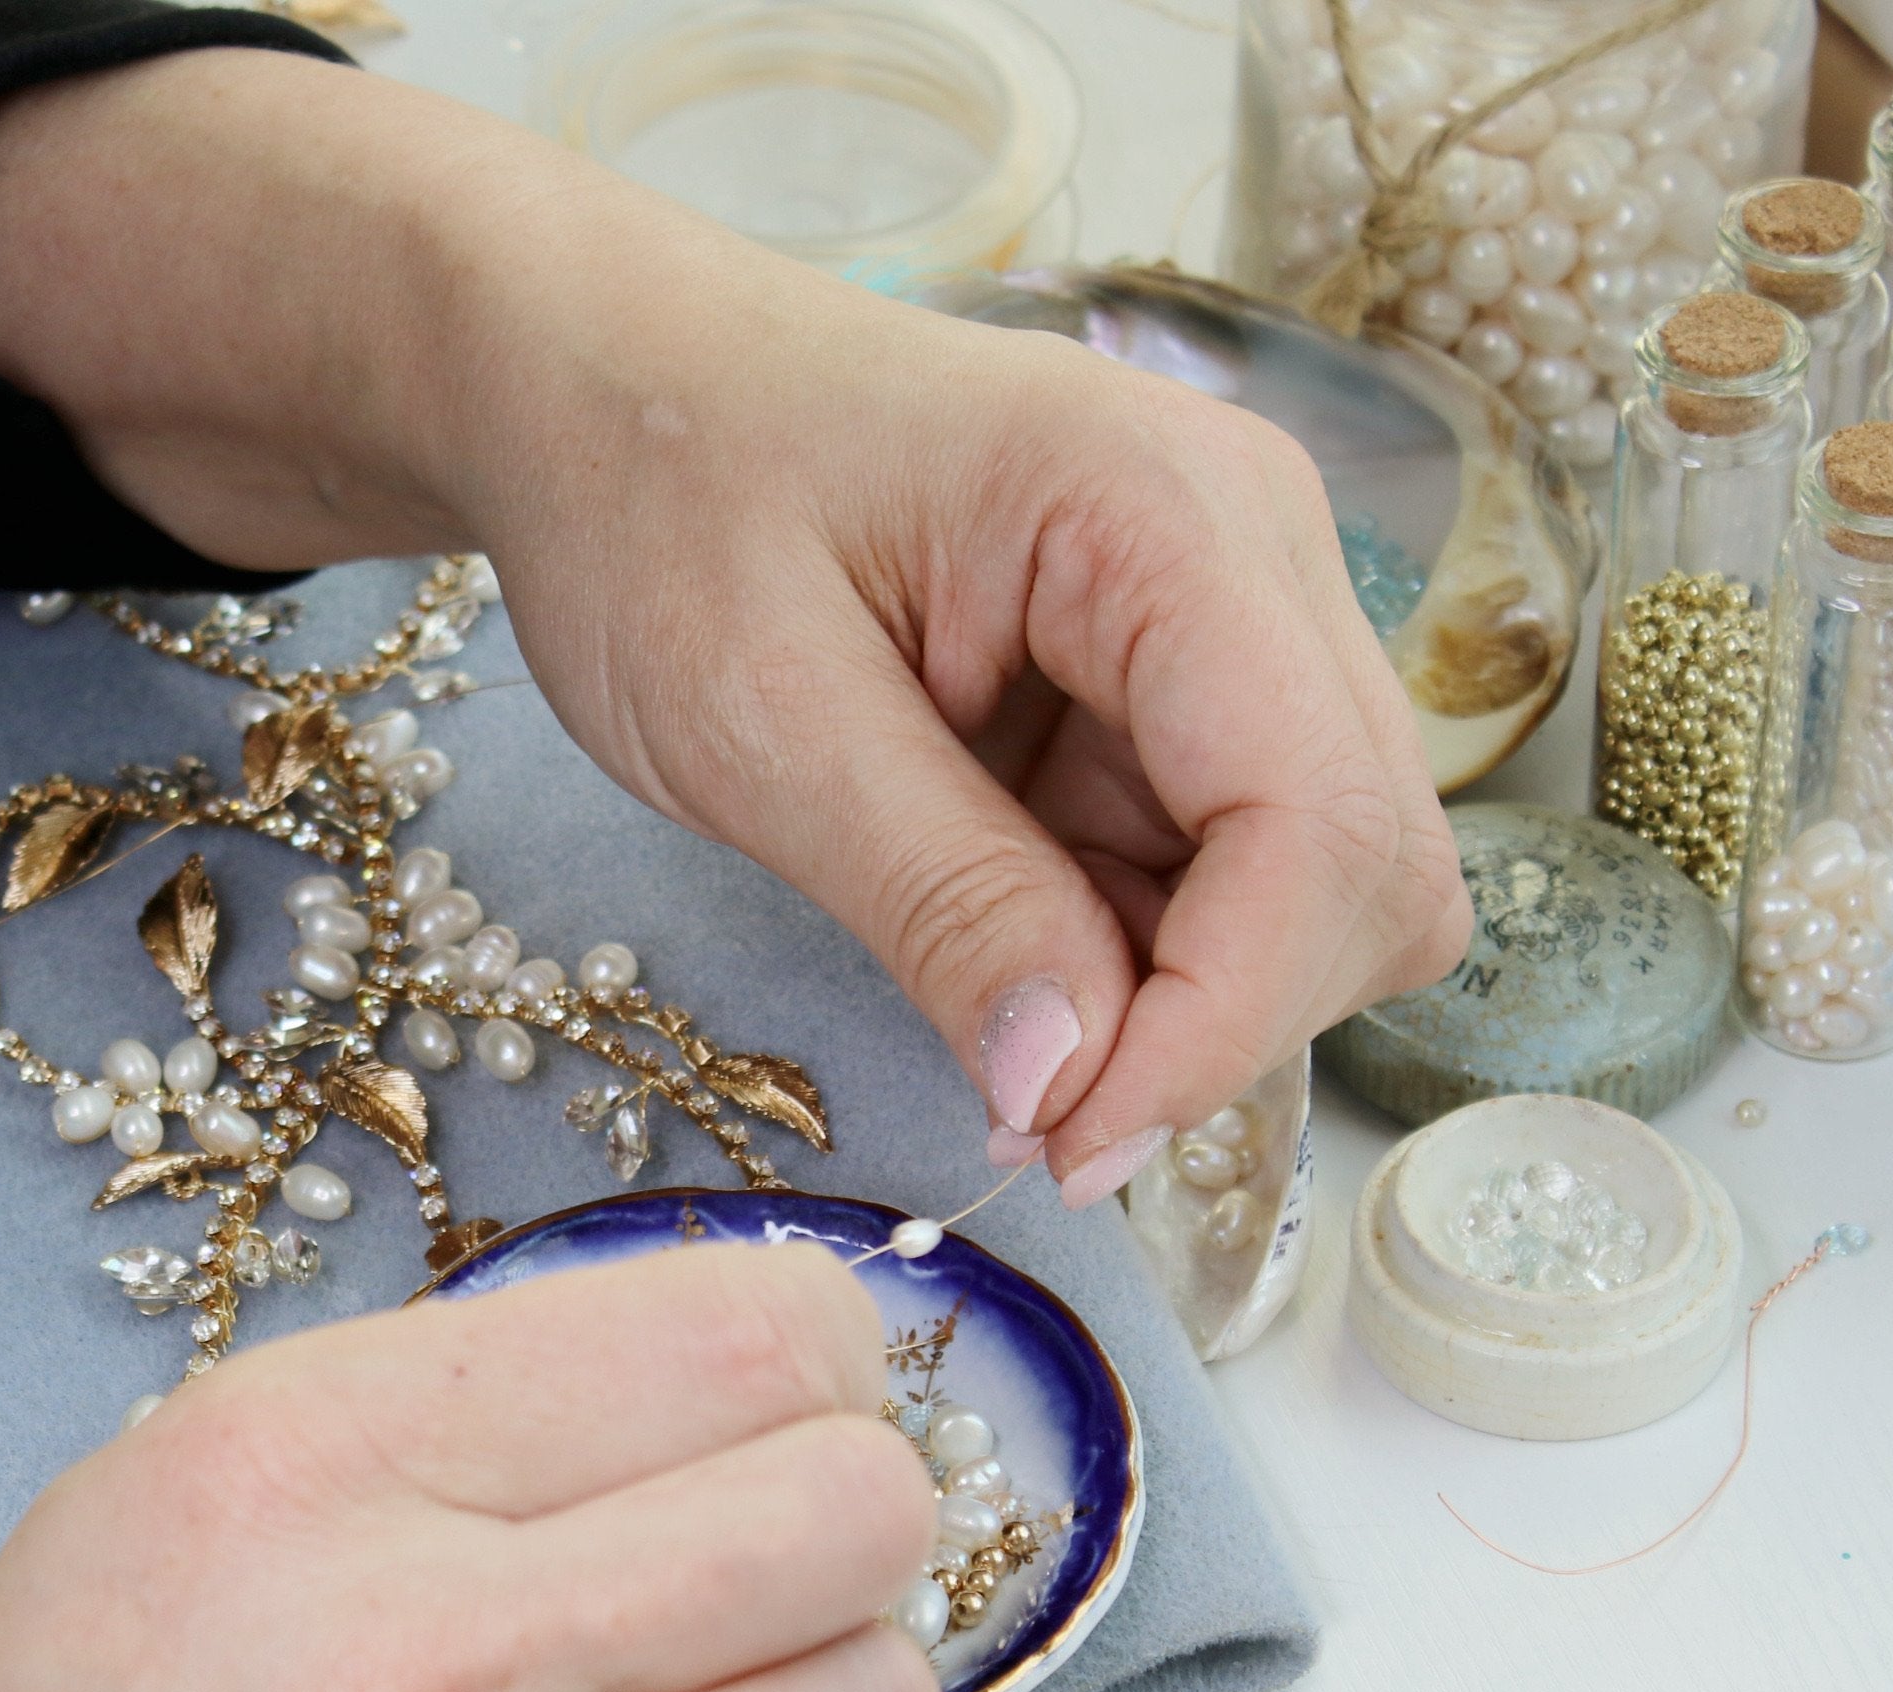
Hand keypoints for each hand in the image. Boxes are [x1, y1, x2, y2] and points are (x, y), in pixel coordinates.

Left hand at [0, 51, 1469, 1201]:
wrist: (544, 363)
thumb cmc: (635, 487)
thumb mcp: (762, 718)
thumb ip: (951, 900)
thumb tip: (1086, 1090)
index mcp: (1158, 528)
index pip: (1323, 845)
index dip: (1214, 1030)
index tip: (1051, 1127)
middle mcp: (1220, 554)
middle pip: (1348, 872)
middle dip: (1207, 1020)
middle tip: (1010, 1092)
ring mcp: (1180, 611)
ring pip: (1274, 880)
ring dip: (1144, 985)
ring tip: (960, 988)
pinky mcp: (1115, 670)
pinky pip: (1174, 851)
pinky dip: (1096, 935)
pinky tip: (962, 920)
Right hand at [0, 1247, 939, 1691]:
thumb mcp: (134, 1542)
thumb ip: (415, 1446)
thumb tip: (684, 1397)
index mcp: (296, 1475)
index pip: (735, 1332)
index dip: (808, 1367)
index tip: (792, 1406)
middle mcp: (424, 1655)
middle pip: (856, 1508)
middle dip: (836, 1536)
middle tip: (750, 1583)